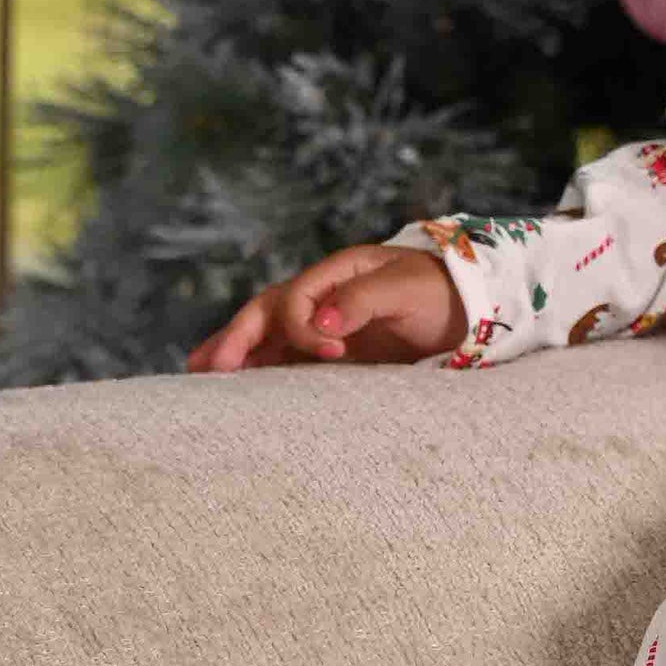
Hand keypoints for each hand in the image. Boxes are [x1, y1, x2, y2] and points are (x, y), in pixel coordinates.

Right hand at [187, 244, 466, 373]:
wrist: (469, 306)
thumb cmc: (441, 291)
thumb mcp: (407, 288)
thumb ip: (364, 299)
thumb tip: (322, 323)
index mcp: (336, 274)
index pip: (296, 297)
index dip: (303, 325)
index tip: (333, 352)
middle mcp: (321, 297)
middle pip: (265, 313)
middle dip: (235, 339)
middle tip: (208, 369)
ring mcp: (323, 324)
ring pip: (267, 337)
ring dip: (234, 355)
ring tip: (197, 379)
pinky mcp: (333, 353)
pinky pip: (287, 360)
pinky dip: (259, 372)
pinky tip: (234, 391)